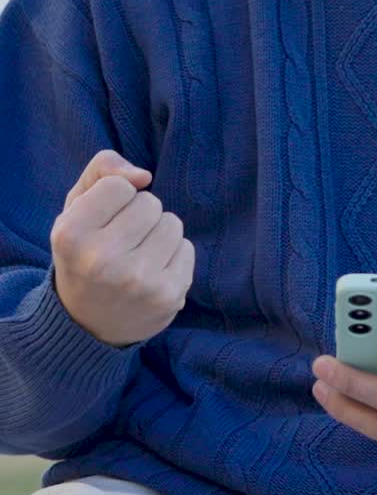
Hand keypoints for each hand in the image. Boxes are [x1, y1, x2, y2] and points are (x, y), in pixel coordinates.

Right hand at [51, 149, 194, 347]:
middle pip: (149, 202)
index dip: (114, 198)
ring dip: (158, 233)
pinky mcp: (169, 296)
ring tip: (136, 256)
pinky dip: (172, 256)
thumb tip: (144, 175)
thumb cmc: (84, 253)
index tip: (101, 222)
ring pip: (172, 223)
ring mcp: (138, 281)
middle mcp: (102, 261)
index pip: (118, 185)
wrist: (87, 324)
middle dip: (139, 215)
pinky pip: (187, 248)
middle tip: (120, 242)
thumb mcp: (76, 208)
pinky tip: (151, 273)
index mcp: (71, 235)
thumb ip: (102, 170)